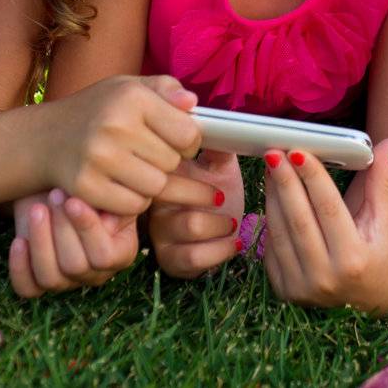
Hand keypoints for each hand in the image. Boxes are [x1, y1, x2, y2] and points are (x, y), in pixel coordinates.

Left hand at [9, 189, 139, 297]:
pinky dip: (20, 267)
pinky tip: (19, 240)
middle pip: (76, 266)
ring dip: (41, 241)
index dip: (88, 229)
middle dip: (62, 228)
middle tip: (55, 195)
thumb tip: (107, 221)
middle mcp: (94, 273)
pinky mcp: (36, 280)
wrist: (57, 185)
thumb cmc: (86, 182)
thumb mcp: (104, 186)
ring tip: (37, 210)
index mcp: (120, 253)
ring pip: (50, 278)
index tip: (73, 201)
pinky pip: (27, 288)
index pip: (105, 256)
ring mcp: (65, 281)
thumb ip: (113, 202)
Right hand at [40, 75, 210, 216]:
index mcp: (132, 96)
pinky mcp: (86, 186)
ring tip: (133, 168)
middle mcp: (114, 125)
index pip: (187, 134)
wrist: (45, 137)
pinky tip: (118, 183)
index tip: (174, 140)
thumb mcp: (129, 87)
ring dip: (150, 183)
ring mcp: (98, 158)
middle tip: (145, 154)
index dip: (187, 141)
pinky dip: (131, 200)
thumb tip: (192, 103)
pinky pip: (133, 205)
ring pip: (155, 187)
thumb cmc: (98, 110)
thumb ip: (166, 89)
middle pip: (171, 163)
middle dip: (165, 162)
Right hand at [147, 149, 243, 277]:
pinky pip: (195, 256)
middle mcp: (154, 203)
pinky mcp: (170, 260)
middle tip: (223, 198)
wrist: (224, 234)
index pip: (163, 161)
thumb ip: (218, 148)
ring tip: (231, 222)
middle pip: (170, 190)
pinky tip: (233, 242)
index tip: (214, 174)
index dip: (190, 161)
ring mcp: (159, 233)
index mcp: (163, 174)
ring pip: (191, 224)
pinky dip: (222, 249)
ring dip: (220, 224)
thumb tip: (220, 127)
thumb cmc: (219, 194)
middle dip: (206, 194)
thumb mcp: (220, 167)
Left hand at [261, 139, 387, 313]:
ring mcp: (302, 288)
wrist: (373, 301)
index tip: (298, 151)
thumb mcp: (385, 221)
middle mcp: (326, 278)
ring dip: (273, 196)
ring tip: (271, 166)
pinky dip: (270, 219)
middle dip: (285, 181)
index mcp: (354, 261)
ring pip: (281, 232)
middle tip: (274, 151)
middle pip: (299, 219)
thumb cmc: (383, 255)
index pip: (328, 209)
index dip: (312, 177)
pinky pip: (271, 248)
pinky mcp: (286, 291)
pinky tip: (272, 194)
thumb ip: (382, 183)